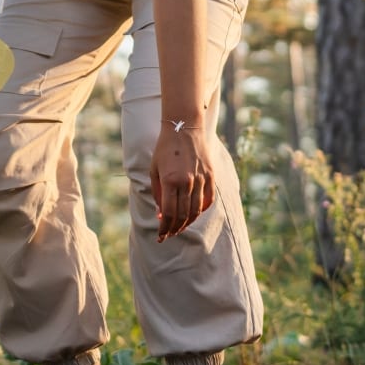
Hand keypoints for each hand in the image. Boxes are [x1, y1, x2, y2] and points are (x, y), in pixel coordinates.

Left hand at [150, 121, 215, 242]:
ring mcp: (201, 179)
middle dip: (174, 228)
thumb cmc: (165, 149)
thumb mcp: (154, 170)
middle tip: (169, 234)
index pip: (169, 213)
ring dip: (187, 223)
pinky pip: (208, 200)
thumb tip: (161, 214)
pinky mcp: (211, 176)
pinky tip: (193, 215)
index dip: (164, 228)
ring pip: (196, 210)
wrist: (184, 128)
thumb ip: (158, 193)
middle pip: (182, 215)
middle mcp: (187, 182)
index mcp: (170, 180)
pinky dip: (201, 211)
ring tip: (179, 228)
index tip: (161, 236)